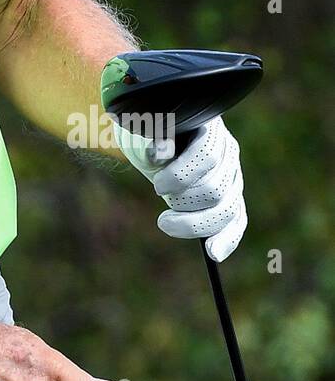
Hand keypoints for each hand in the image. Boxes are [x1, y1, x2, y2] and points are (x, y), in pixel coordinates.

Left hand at [112, 115, 246, 261]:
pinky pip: (236, 222)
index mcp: (208, 128)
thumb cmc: (149, 130)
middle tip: (157, 195)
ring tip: (166, 222)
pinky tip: (213, 253)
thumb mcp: (143, 128)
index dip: (182, 175)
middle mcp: (228, 152)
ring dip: (195, 223)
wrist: (155, 135)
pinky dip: (226, 239)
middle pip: (215, 189)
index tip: (157, 186)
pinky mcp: (230, 198)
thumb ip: (150, 137)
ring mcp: (232, 177)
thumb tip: (158, 154)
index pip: (206, 156)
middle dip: (183, 202)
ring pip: (228, 210)